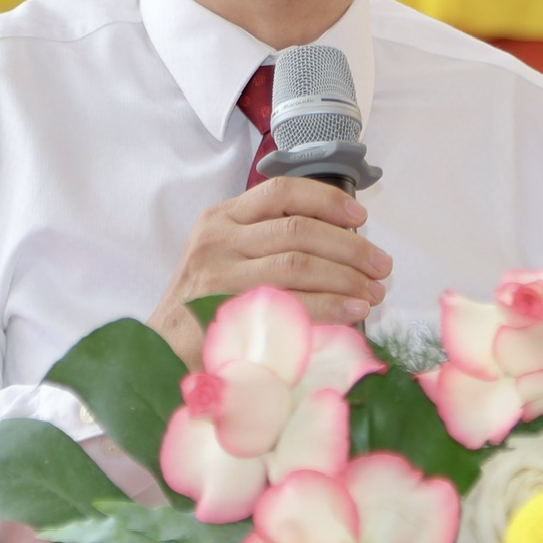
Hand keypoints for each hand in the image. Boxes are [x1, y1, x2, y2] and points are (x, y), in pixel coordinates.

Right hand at [149, 177, 392, 358]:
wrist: (161, 350)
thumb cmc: (205, 302)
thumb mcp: (226, 256)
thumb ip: (269, 240)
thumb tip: (344, 243)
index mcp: (222, 218)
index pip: (282, 192)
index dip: (328, 201)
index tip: (361, 218)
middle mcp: (218, 241)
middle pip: (299, 230)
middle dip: (350, 247)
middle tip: (381, 266)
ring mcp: (220, 276)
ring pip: (299, 264)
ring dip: (346, 278)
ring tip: (373, 293)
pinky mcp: (227, 312)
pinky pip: (291, 303)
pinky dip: (329, 306)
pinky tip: (352, 311)